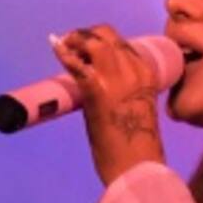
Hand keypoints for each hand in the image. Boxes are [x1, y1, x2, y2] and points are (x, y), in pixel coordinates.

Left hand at [49, 23, 165, 188]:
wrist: (137, 167)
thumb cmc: (137, 147)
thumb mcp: (137, 108)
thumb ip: (125, 92)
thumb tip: (101, 85)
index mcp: (148, 75)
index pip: (123, 44)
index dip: (101, 43)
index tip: (87, 51)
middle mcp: (134, 70)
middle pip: (107, 35)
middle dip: (86, 35)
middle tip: (72, 45)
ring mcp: (117, 78)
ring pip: (94, 40)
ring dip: (76, 40)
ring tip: (64, 47)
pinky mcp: (97, 89)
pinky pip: (76, 62)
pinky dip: (63, 52)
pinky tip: (55, 46)